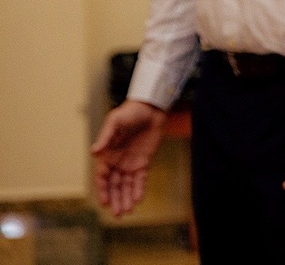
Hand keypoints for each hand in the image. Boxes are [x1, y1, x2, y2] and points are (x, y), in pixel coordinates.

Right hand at [90, 100, 166, 216]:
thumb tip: (94, 151)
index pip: (102, 177)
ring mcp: (130, 164)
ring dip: (126, 198)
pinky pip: (140, 179)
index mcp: (106, 155)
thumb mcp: (115, 122)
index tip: (104, 202)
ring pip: (126, 185)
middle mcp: (116, 162)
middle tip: (117, 214)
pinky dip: (139, 189)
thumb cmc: (129, 113)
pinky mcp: (143, 163)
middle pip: (114, 185)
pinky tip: (138, 200)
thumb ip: (105, 137)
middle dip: (115, 200)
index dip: (103, 190)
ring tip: (127, 212)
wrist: (150, 109)